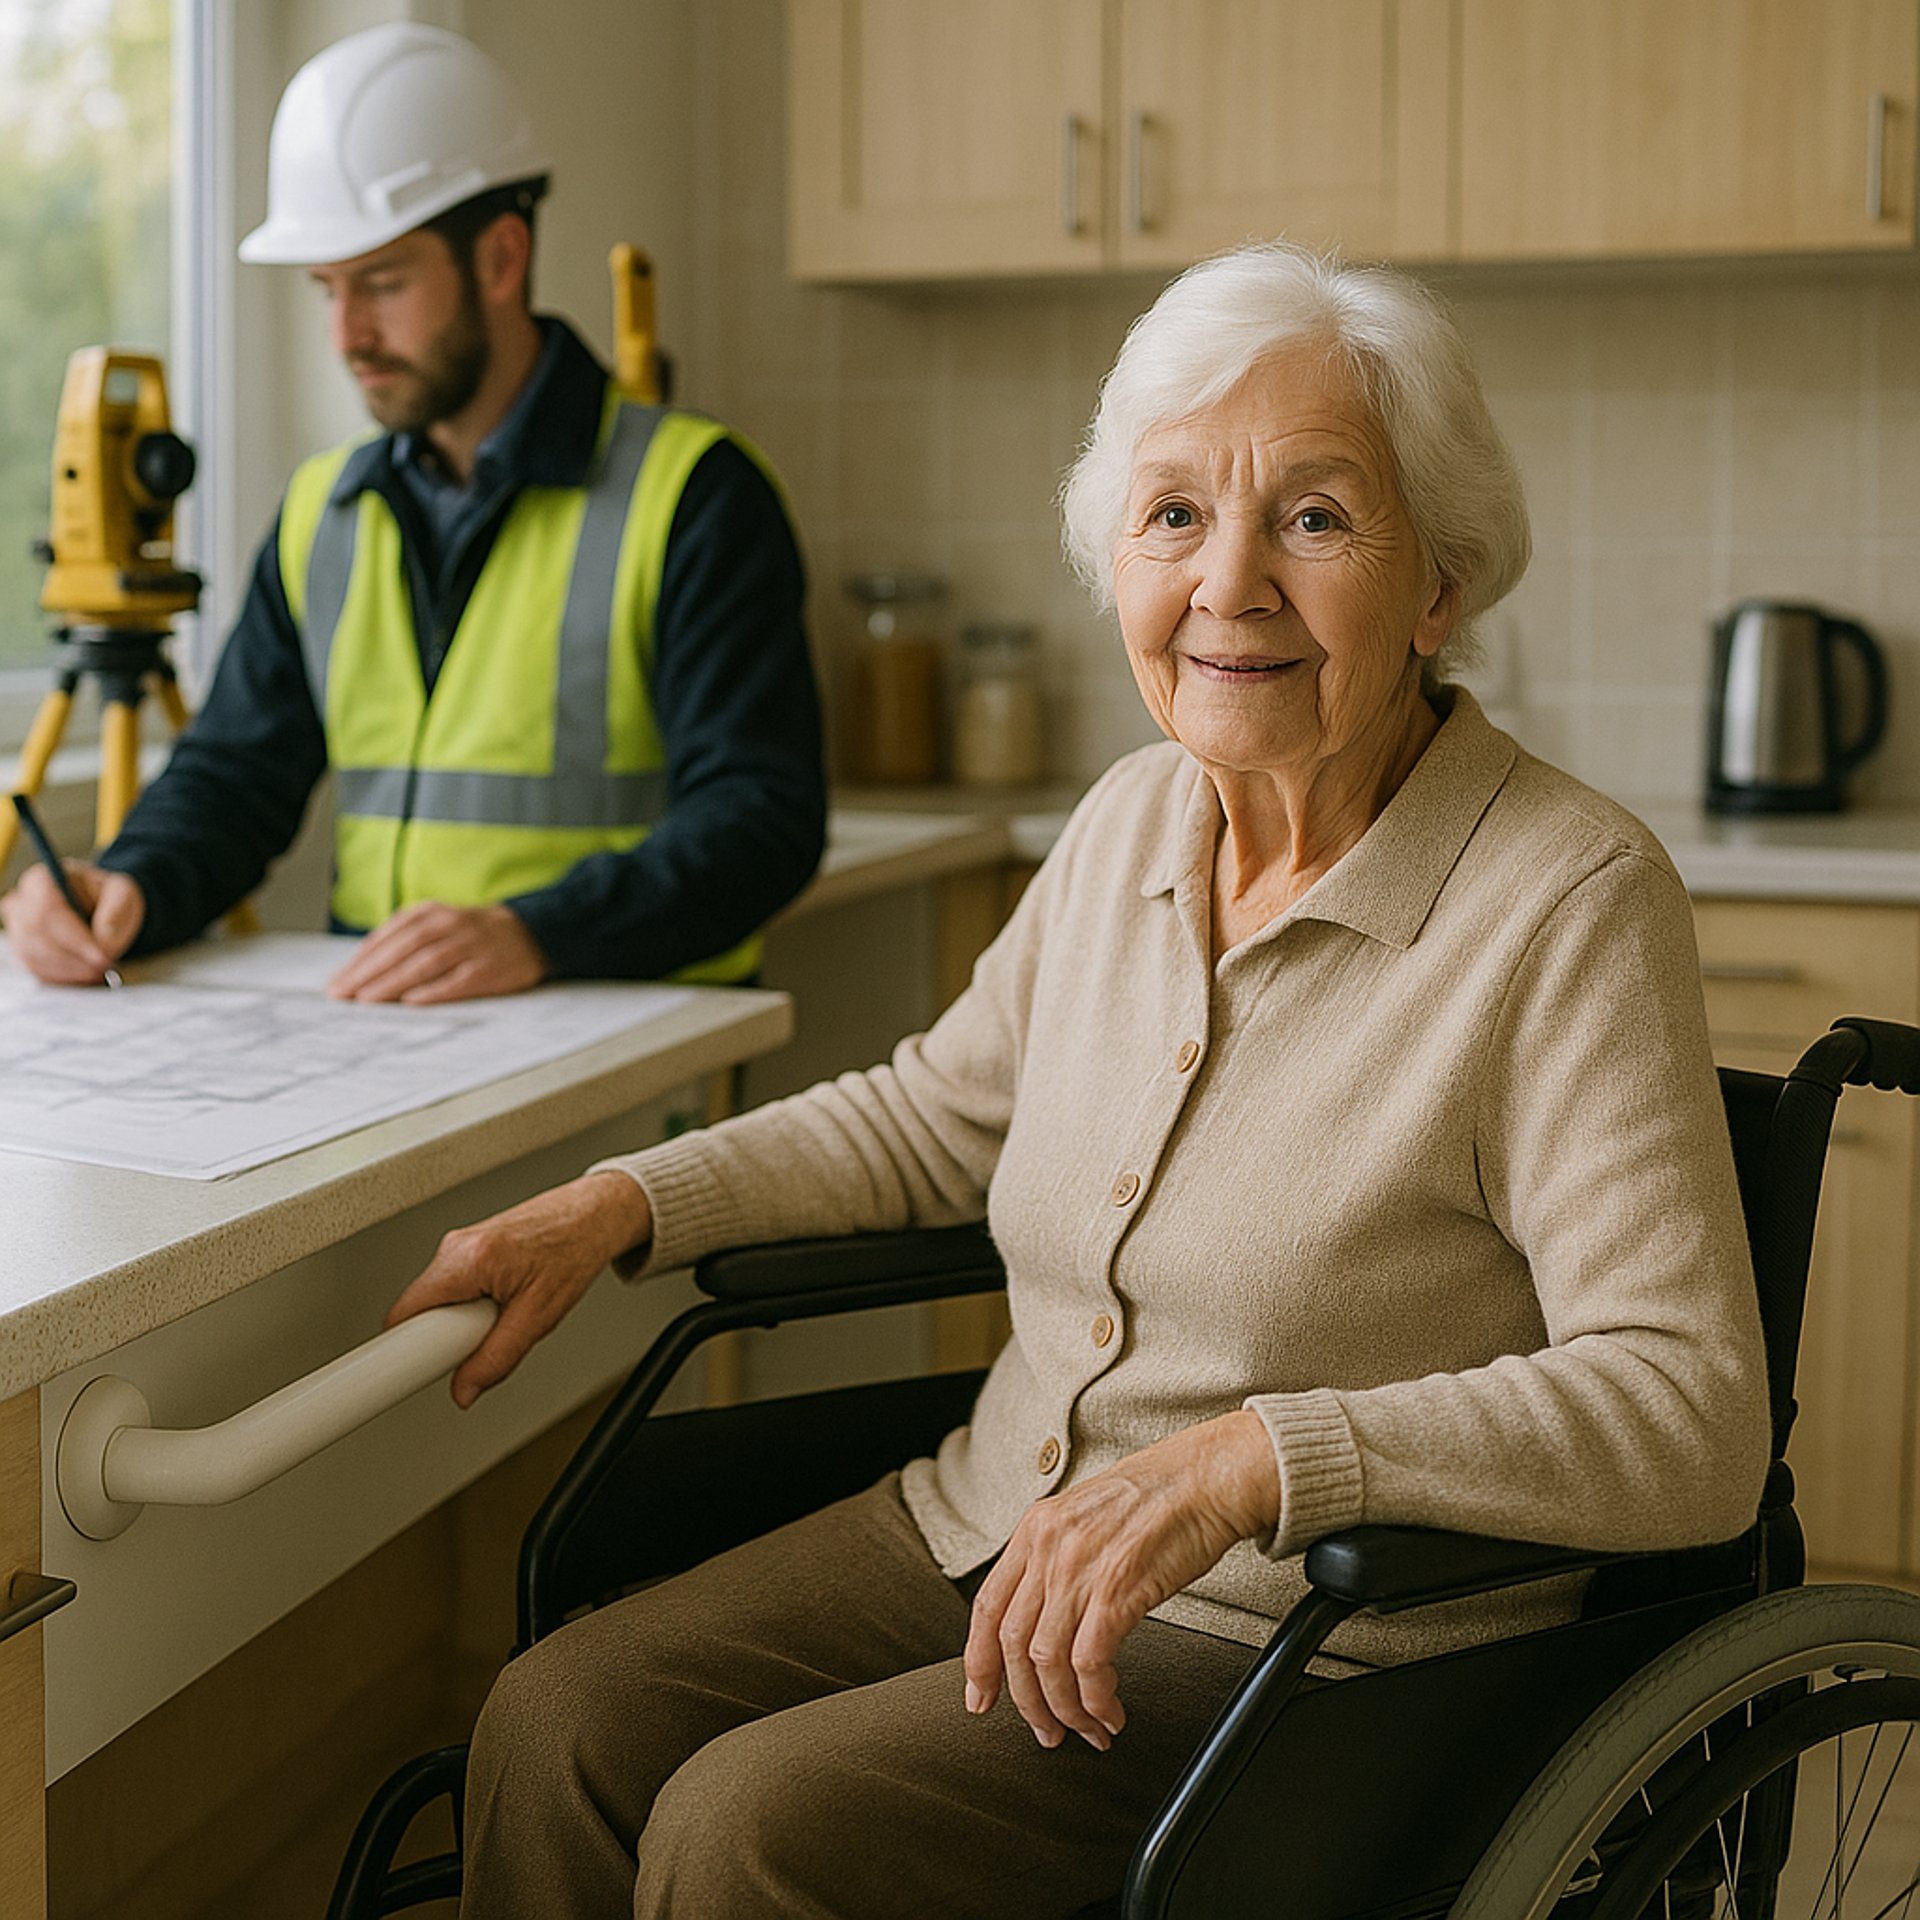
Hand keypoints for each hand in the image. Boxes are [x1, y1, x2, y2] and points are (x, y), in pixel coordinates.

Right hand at [0, 860, 144, 984]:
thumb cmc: (107, 896)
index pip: (49, 910)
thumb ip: (116, 911)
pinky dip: (63, 975)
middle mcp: (22, 901)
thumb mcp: (123, 893)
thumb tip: (103, 942)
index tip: (101, 955)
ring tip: (99, 971)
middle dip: (73, 957)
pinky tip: (85, 973)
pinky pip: (35, 968)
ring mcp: (18, 927)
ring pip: (33, 954)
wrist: (100, 907)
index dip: (74, 937)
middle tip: (104, 967)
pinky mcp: (23, 949)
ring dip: (69, 969)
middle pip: (36, 935)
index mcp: (43, 880)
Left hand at [327, 902, 547, 1003]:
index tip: (337, 981)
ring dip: (394, 981)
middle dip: (369, 972)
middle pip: (403, 948)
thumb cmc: (471, 935)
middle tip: (342, 993)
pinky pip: (459, 980)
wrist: (528, 934)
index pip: (388, 936)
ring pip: (426, 963)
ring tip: (367, 999)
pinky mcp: (490, 968)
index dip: (360, 959)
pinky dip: (434, 990)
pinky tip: (412, 1002)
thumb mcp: (436, 924)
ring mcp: (472, 946)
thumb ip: (403, 940)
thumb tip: (361, 968)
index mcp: (431, 913)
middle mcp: (450, 926)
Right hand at [386, 1171, 654, 1407]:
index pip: (405, 1315)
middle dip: (445, 1333)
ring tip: (507, 1308)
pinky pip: (451, 1285)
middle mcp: (455, 1246)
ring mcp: (459, 1242)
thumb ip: (498, 1357)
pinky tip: (506, 1295)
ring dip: (462, 1316)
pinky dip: (470, 1300)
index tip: (399, 1375)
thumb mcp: (540, 1317)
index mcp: (468, 1260)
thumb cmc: (574, 1251)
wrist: (593, 1215)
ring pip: (437, 1298)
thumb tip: (465, 1390)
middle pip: (419, 1309)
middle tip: (485, 1334)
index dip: (402, 1350)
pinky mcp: (468, 1244)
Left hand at [962, 1410, 1279, 1751]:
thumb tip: (1041, 1618)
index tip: (980, 1698)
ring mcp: (1081, 1568)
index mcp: (1035, 1528)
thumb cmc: (1158, 1497)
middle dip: (1026, 1700)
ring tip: (1087, 1728)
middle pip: (1014, 1643)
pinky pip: (1090, 1663)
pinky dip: (1095, 1699)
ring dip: (1065, 1708)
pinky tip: (1110, 1710)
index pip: (988, 1606)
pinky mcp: (1119, 1589)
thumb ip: (1055, 1558)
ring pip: (1048, 1661)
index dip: (979, 1661)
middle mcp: (1050, 1548)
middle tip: (1046, 1731)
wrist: (1206, 1477)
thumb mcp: (1085, 1515)